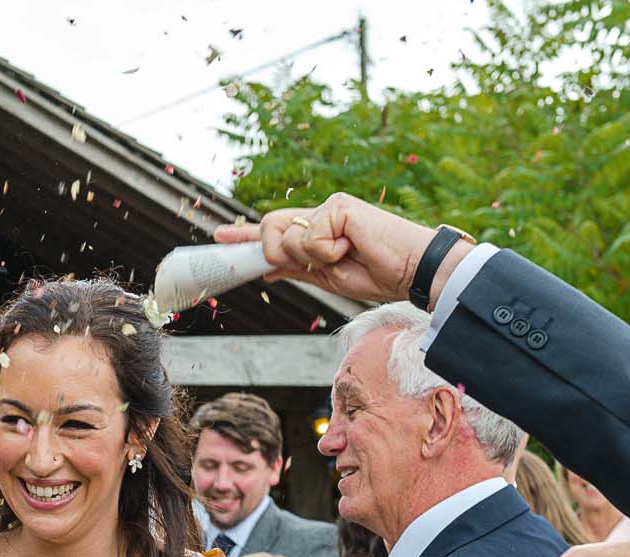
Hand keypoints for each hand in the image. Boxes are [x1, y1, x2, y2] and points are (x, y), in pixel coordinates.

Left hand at [213, 192, 444, 306]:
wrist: (409, 272)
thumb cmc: (376, 273)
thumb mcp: (327, 277)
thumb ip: (296, 269)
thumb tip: (267, 270)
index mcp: (314, 231)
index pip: (272, 231)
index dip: (244, 235)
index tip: (220, 237)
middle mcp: (319, 215)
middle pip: (269, 228)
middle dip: (277, 252)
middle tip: (312, 262)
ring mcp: (329, 208)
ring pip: (286, 235)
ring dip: (309, 256)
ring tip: (342, 254)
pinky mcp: (339, 206)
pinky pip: (310, 236)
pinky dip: (327, 251)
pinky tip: (352, 246)